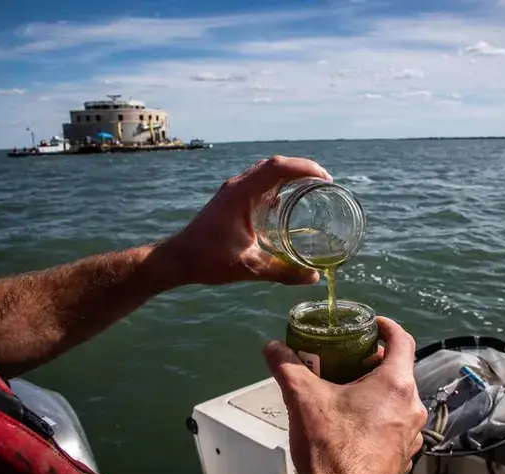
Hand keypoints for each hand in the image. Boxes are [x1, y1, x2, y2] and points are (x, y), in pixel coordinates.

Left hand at [158, 155, 331, 285]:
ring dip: (290, 175)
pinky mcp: (232, 200)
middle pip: (275, 165)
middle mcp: (237, 186)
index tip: (326, 179)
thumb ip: (283, 272)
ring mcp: (233, 192)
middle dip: (302, 169)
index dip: (305, 168)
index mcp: (241, 194)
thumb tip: (314, 278)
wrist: (177, 259)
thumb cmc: (207, 260)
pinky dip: (278, 186)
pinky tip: (289, 203)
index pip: (277, 167)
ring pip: (266, 173)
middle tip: (325, 183)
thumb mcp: (249, 267)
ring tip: (313, 189)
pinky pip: (259, 184)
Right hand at [264, 317, 426, 473]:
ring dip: (378, 389)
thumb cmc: (330, 451)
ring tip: (349, 390)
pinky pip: (396, 424)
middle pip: (400, 370)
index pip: (403, 341)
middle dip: (375, 360)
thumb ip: (287, 366)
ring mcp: (410, 435)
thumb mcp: (303, 399)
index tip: (373, 324)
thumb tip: (273, 348)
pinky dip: (380, 415)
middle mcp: (411, 408)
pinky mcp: (403, 455)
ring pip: (399, 399)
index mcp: (395, 386)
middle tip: (350, 358)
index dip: (387, 327)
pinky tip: (354, 422)